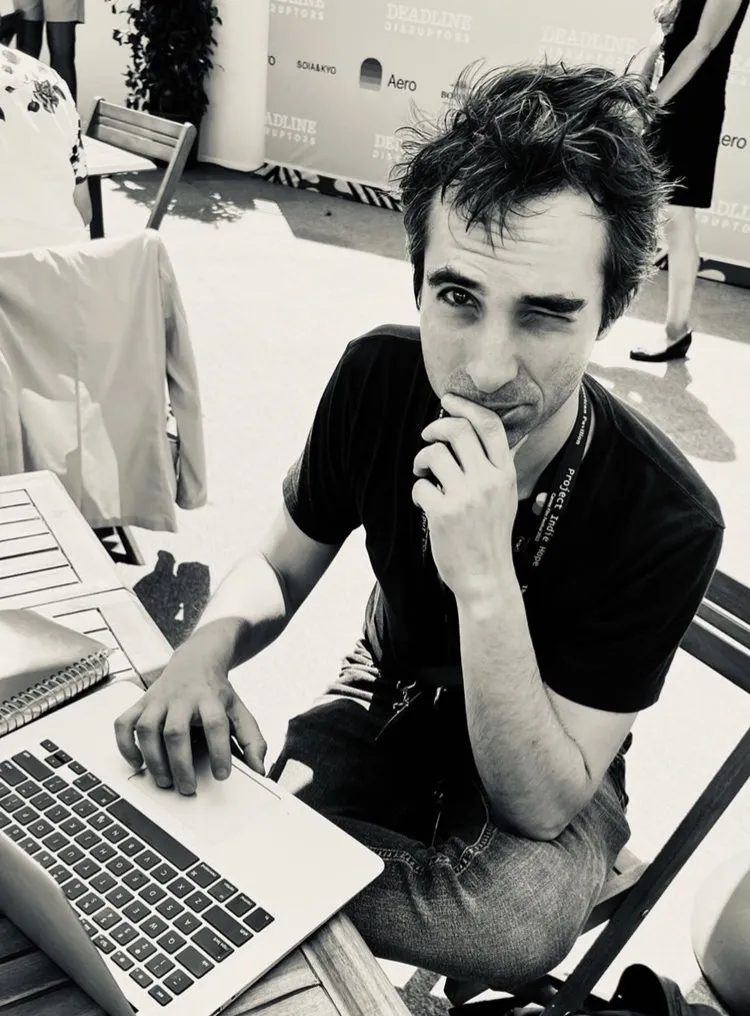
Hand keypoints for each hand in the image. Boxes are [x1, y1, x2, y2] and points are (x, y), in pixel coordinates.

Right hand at [114, 641, 266, 794]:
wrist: (196, 660)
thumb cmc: (216, 692)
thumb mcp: (239, 710)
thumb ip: (252, 739)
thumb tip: (258, 769)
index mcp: (210, 698)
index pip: (215, 724)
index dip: (219, 751)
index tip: (222, 775)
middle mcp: (182, 697)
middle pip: (176, 731)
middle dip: (181, 764)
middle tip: (188, 788)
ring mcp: (158, 699)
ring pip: (148, 728)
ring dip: (154, 759)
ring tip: (165, 781)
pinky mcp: (141, 702)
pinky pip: (124, 723)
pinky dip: (126, 745)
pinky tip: (137, 762)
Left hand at [412, 394, 523, 600]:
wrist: (485, 578)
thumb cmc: (491, 537)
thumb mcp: (506, 497)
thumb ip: (501, 467)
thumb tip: (513, 436)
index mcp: (504, 473)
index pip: (490, 425)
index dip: (466, 407)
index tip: (449, 401)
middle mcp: (488, 480)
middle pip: (458, 430)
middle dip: (435, 428)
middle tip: (427, 437)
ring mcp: (466, 496)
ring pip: (434, 454)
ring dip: (422, 460)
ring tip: (424, 473)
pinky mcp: (444, 512)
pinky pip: (421, 485)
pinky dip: (419, 491)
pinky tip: (426, 503)